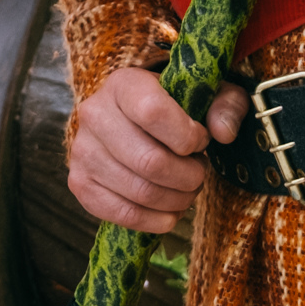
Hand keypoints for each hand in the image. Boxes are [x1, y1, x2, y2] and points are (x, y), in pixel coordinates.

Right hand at [69, 65, 251, 231]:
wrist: (131, 120)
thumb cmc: (173, 108)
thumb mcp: (205, 95)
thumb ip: (224, 105)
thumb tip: (222, 133)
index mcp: (123, 85)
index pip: (153, 113)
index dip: (188, 136)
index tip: (200, 140)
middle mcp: (94, 114)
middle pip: (150, 162)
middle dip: (189, 176)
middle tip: (198, 172)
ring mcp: (82, 151)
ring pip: (141, 192)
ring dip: (177, 200)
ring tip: (184, 188)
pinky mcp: (80, 183)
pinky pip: (123, 214)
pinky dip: (155, 220)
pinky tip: (168, 210)